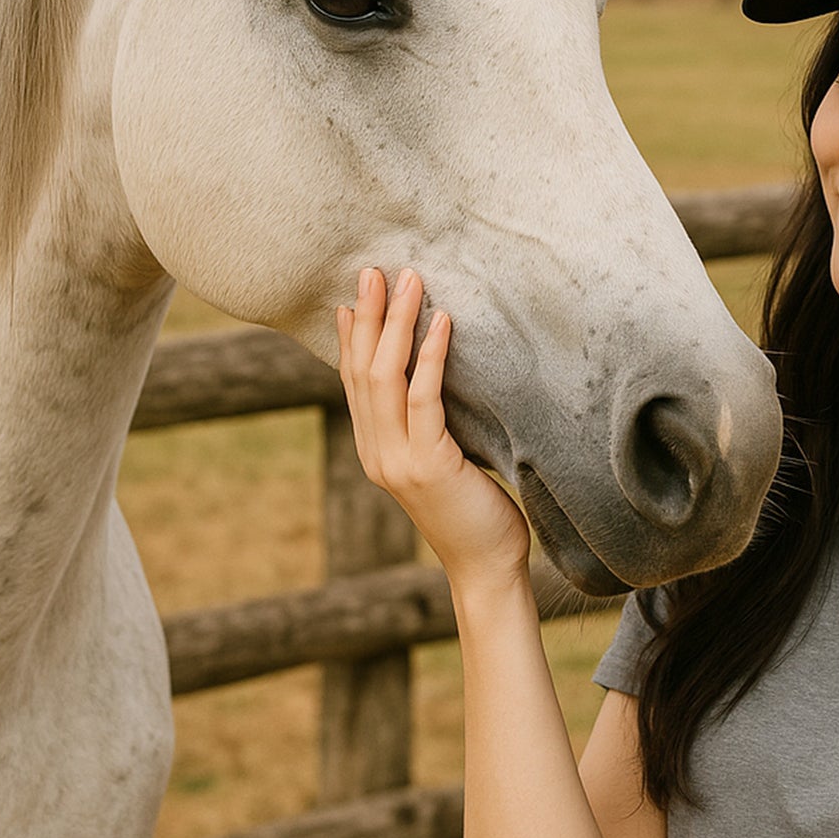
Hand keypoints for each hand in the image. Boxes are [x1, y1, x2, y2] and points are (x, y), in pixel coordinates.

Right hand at [337, 267, 530, 588]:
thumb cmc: (475, 511)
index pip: (354, 382)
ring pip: (385, 377)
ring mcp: (397, 460)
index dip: (352, 337)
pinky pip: (424, 399)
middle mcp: (377, 452)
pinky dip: (430, 356)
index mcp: (376, 450)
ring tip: (410, 281)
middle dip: (369, 316)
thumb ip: (429, 425)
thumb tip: (433, 380)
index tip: (354, 296)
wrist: (486, 568)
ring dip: (396, 324)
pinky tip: (442, 323)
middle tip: (374, 269)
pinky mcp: (427, 464)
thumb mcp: (444, 459)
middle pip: (362, 370)